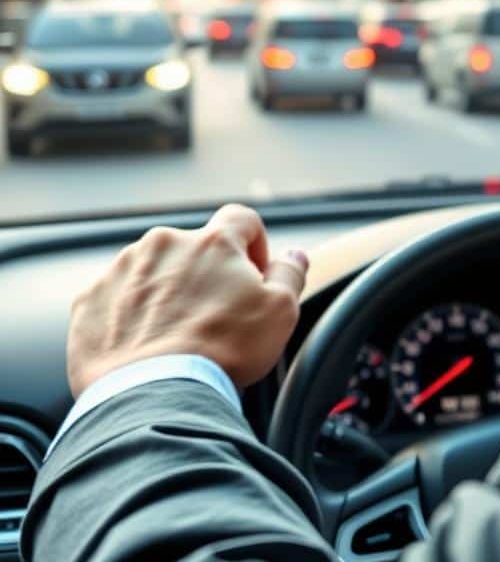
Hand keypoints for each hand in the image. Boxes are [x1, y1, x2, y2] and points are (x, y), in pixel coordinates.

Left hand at [68, 204, 308, 395]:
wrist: (152, 394)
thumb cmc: (222, 351)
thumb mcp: (281, 312)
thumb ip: (291, 274)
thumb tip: (295, 255)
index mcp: (213, 242)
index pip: (242, 219)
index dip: (254, 245)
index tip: (253, 276)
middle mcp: (164, 245)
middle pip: (195, 249)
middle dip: (207, 276)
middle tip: (217, 318)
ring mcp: (122, 270)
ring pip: (154, 272)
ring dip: (168, 294)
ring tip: (178, 337)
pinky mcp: (90, 300)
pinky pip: (117, 299)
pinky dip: (132, 316)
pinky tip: (146, 347)